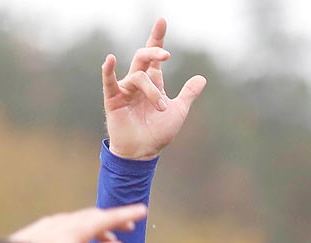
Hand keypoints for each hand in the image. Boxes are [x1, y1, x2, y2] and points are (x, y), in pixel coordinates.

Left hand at [10, 205, 149, 242]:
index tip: (144, 210)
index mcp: (75, 230)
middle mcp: (64, 222)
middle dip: (114, 219)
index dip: (126, 214)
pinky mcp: (42, 229)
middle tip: (131, 226)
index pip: (106, 218)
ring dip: (98, 225)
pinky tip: (80, 237)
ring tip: (109, 237)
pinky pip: (69, 223)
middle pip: (95, 216)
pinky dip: (83, 228)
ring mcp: (51, 224)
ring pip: (81, 219)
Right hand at [103, 19, 206, 160]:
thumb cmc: (158, 132)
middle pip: (143, 57)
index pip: (154, 55)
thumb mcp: (178, 111)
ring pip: (138, 77)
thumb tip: (202, 78)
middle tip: (167, 56)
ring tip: (161, 108)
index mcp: (153, 82)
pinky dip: (108, 70)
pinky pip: (109, 81)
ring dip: (152, 92)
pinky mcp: (113, 99)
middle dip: (154, 53)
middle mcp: (138, 82)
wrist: (144, 152)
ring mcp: (125, 89)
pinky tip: (109, 60)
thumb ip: (188, 94)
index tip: (162, 21)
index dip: (157, 38)